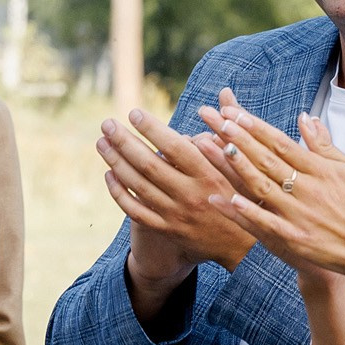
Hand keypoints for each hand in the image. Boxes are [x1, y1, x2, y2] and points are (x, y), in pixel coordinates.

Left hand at [99, 99, 255, 287]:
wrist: (242, 246)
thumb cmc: (242, 195)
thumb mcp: (241, 165)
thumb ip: (225, 132)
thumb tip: (219, 98)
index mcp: (209, 176)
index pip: (175, 148)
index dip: (152, 129)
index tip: (134, 113)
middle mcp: (190, 196)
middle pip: (149, 165)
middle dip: (124, 142)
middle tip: (107, 123)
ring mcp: (175, 215)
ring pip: (137, 186)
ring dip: (115, 162)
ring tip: (101, 142)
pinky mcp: (166, 230)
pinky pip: (135, 211)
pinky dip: (119, 193)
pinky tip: (109, 174)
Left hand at [203, 95, 344, 283]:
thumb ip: (323, 145)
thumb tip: (304, 117)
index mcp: (321, 169)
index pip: (281, 143)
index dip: (256, 127)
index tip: (234, 113)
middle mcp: (309, 188)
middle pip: (268, 159)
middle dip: (240, 139)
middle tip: (216, 121)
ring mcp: (301, 214)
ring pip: (263, 187)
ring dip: (238, 167)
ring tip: (216, 148)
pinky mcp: (296, 239)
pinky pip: (266, 223)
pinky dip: (247, 212)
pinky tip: (227, 199)